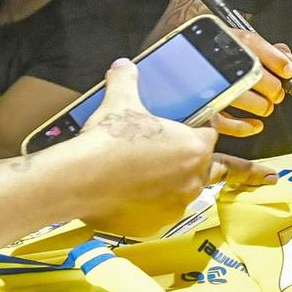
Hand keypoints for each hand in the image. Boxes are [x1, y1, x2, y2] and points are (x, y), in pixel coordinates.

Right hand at [69, 59, 236, 237]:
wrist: (81, 180)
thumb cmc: (108, 141)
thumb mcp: (120, 102)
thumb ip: (126, 80)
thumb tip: (123, 65)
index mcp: (193, 147)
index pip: (210, 135)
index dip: (200, 129)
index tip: (188, 127)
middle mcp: (192, 179)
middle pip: (205, 167)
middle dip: (191, 160)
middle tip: (169, 154)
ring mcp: (175, 206)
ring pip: (184, 193)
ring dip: (173, 184)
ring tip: (149, 176)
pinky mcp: (156, 226)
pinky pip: (161, 214)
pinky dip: (153, 206)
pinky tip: (134, 197)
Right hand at [210, 27, 291, 138]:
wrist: (172, 63)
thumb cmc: (209, 52)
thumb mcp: (237, 41)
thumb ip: (266, 49)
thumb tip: (288, 61)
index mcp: (224, 40)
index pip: (253, 45)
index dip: (277, 60)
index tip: (287, 71)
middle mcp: (215, 61)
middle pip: (257, 76)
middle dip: (274, 88)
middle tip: (276, 92)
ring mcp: (208, 84)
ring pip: (247, 100)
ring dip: (263, 106)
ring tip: (264, 105)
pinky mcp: (200, 105)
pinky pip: (224, 122)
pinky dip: (244, 127)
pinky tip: (255, 125)